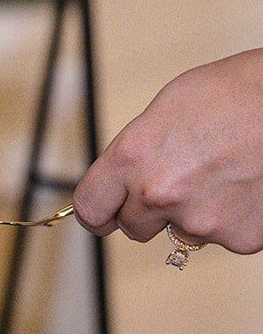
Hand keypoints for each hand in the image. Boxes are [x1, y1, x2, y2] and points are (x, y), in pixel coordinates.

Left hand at [73, 51, 262, 254]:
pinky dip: (231, 217)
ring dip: (194, 211)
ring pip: (182, 230)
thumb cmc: (233, 95)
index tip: (103, 214)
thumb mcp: (165, 111)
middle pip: (134, 226)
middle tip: (179, 180)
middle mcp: (159, 195)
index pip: (90, 207)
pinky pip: (223, 235)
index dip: (97, 213)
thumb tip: (123, 177)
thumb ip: (137, 153)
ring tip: (221, 172)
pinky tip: (244, 184)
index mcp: (132, 158)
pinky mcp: (239, 239)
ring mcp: (201, 222)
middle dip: (149, 210)